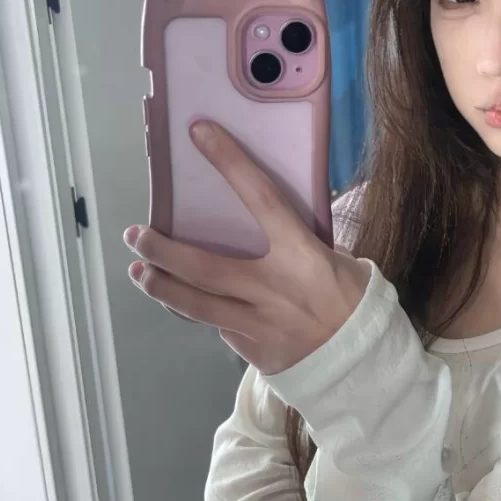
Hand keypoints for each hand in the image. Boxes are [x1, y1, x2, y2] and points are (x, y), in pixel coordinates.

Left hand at [123, 120, 370, 374]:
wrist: (365, 367)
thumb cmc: (354, 306)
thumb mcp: (341, 263)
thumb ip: (303, 245)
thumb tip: (274, 224)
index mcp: (301, 254)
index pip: (259, 197)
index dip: (229, 161)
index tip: (199, 133)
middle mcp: (272, 287)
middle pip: (203, 266)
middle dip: (162, 250)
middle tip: (135, 236)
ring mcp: (259, 323)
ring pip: (196, 304)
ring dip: (161, 287)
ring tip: (139, 274)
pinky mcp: (254, 351)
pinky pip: (220, 329)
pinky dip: (203, 314)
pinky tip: (191, 304)